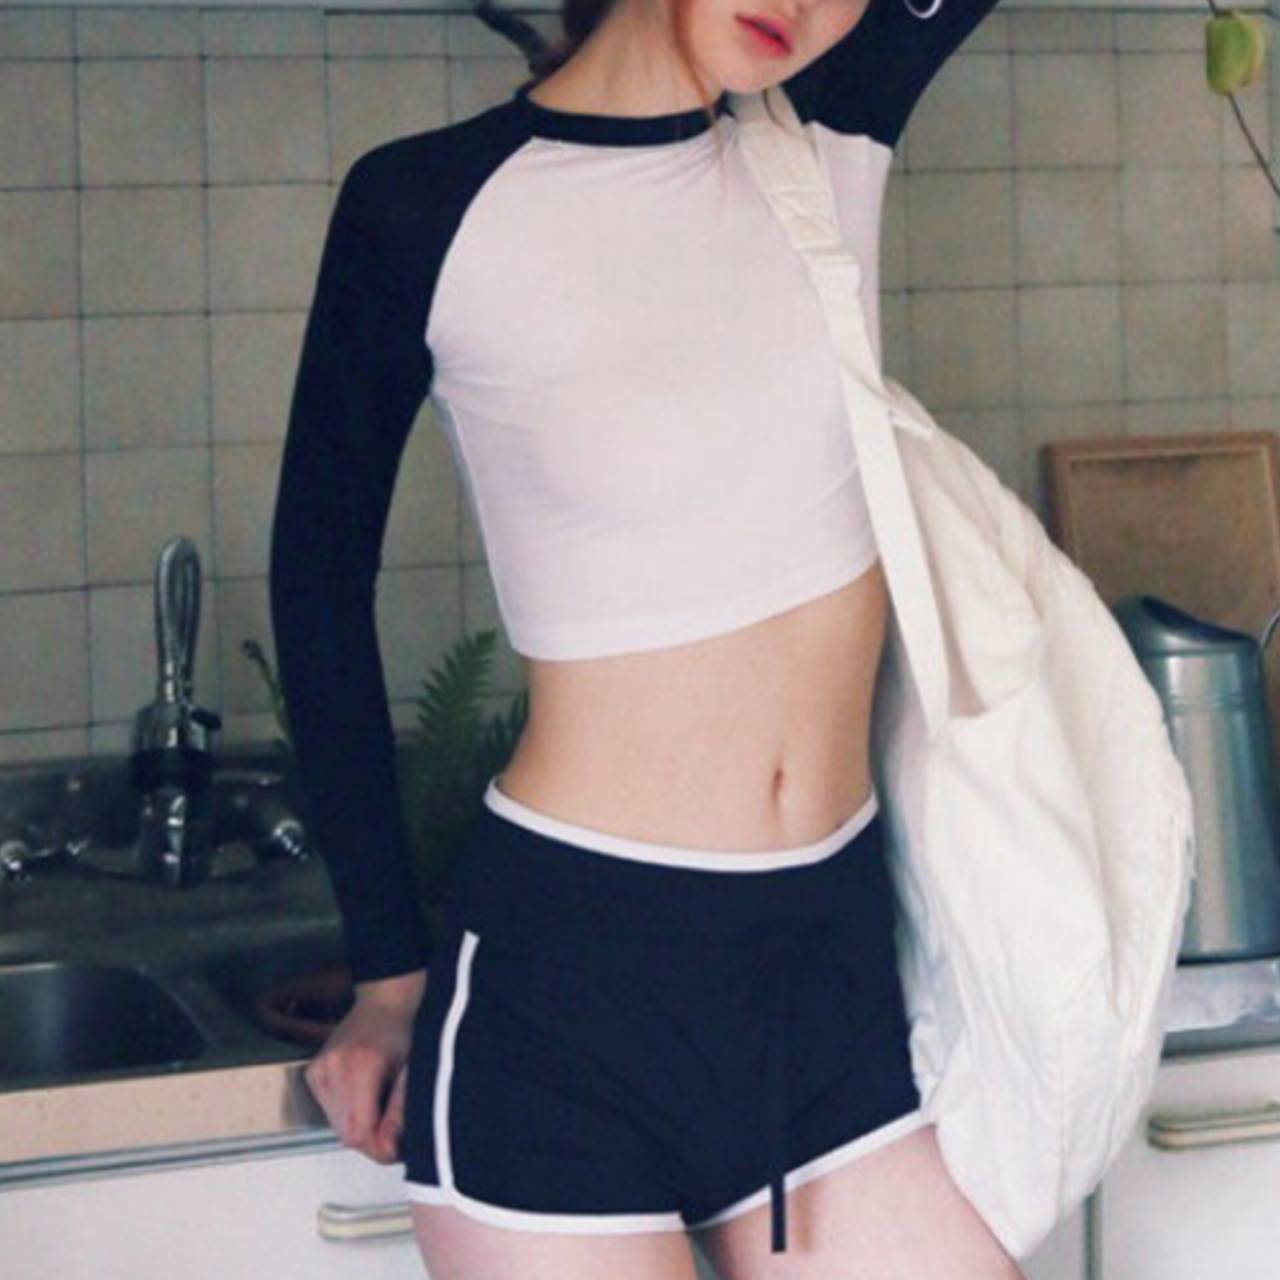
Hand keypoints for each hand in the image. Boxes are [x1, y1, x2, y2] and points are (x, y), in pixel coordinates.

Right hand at [303, 972, 426, 1163]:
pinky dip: (346, 1113)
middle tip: (393, 1129)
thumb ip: (398, 1111)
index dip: (377, 1149)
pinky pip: (328, 1110)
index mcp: (360, 1067)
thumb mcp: (411, 1070)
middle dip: (371, 1140)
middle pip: (345, 1133)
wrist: (385, 1000)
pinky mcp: (313, 1073)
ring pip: (335, 1125)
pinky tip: (364, 1095)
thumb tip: (387, 1149)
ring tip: (381, 1105)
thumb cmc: (402, 1029)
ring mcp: (319, 1070)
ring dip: (359, 1126)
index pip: (357, 1133)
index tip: (395, 1149)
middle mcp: (333, 1069)